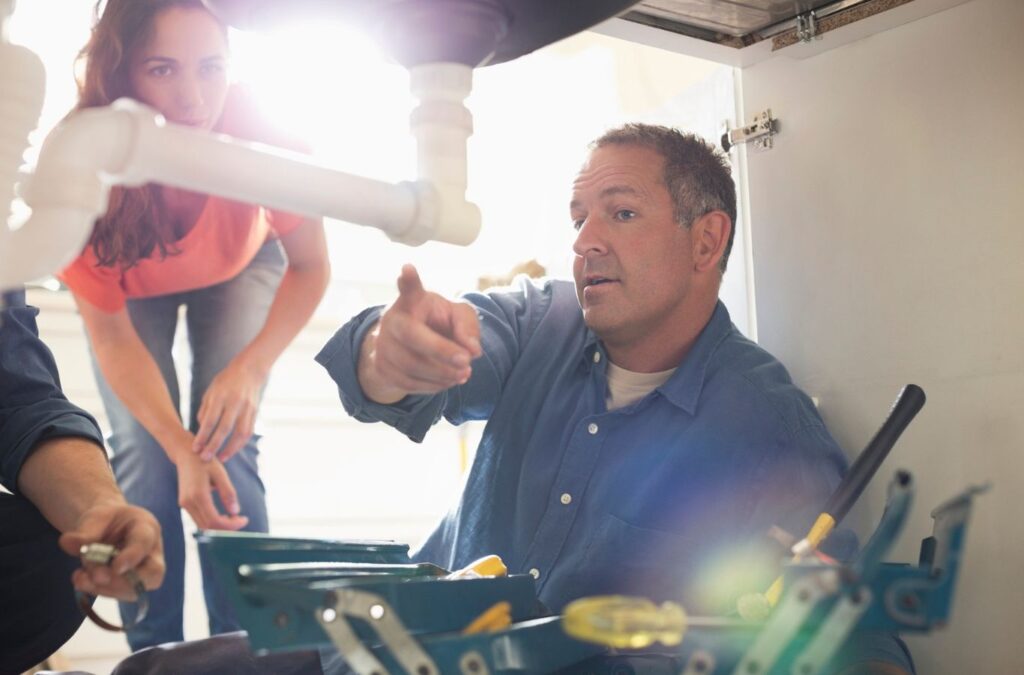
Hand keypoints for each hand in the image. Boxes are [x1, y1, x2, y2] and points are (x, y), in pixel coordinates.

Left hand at [58, 502, 163, 600]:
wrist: (107, 528)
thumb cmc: (106, 519)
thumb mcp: (95, 517)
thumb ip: (85, 530)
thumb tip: (67, 542)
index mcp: (146, 527)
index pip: (144, 542)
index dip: (132, 556)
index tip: (115, 567)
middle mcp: (151, 552)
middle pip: (153, 574)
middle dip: (125, 582)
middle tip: (98, 577)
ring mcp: (143, 572)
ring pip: (135, 590)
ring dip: (106, 589)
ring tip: (81, 579)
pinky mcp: (130, 586)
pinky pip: (119, 595)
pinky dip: (98, 590)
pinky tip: (82, 581)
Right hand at [175, 450, 248, 530]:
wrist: (186, 454)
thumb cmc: (206, 462)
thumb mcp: (221, 474)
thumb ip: (228, 493)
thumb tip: (236, 512)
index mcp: (198, 495)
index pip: (214, 521)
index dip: (231, 525)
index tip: (244, 520)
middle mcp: (188, 502)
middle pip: (208, 526)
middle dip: (226, 527)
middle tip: (241, 520)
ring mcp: (184, 504)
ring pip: (202, 525)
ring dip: (219, 526)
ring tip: (235, 518)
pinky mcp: (184, 503)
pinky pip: (199, 519)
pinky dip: (212, 521)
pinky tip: (224, 515)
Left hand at [193, 357, 267, 461]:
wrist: (249, 370)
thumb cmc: (225, 381)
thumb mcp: (211, 391)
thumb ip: (205, 410)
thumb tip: (202, 429)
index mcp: (221, 396)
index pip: (211, 420)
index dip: (203, 436)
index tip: (195, 448)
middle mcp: (235, 403)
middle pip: (224, 429)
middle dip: (214, 445)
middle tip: (205, 458)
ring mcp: (247, 408)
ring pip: (240, 433)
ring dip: (231, 448)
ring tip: (221, 459)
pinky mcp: (255, 412)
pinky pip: (248, 431)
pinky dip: (240, 443)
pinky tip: (232, 450)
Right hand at [359, 265, 481, 402]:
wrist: (410, 346)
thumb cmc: (438, 323)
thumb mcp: (458, 316)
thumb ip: (468, 327)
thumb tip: (473, 351)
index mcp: (412, 301)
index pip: (410, 289)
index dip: (408, 280)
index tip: (407, 269)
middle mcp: (392, 319)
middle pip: (412, 336)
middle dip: (441, 351)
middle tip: (467, 361)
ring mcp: (383, 345)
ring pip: (411, 365)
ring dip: (442, 373)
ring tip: (464, 373)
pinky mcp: (381, 368)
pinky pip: (408, 383)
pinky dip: (433, 386)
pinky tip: (449, 381)